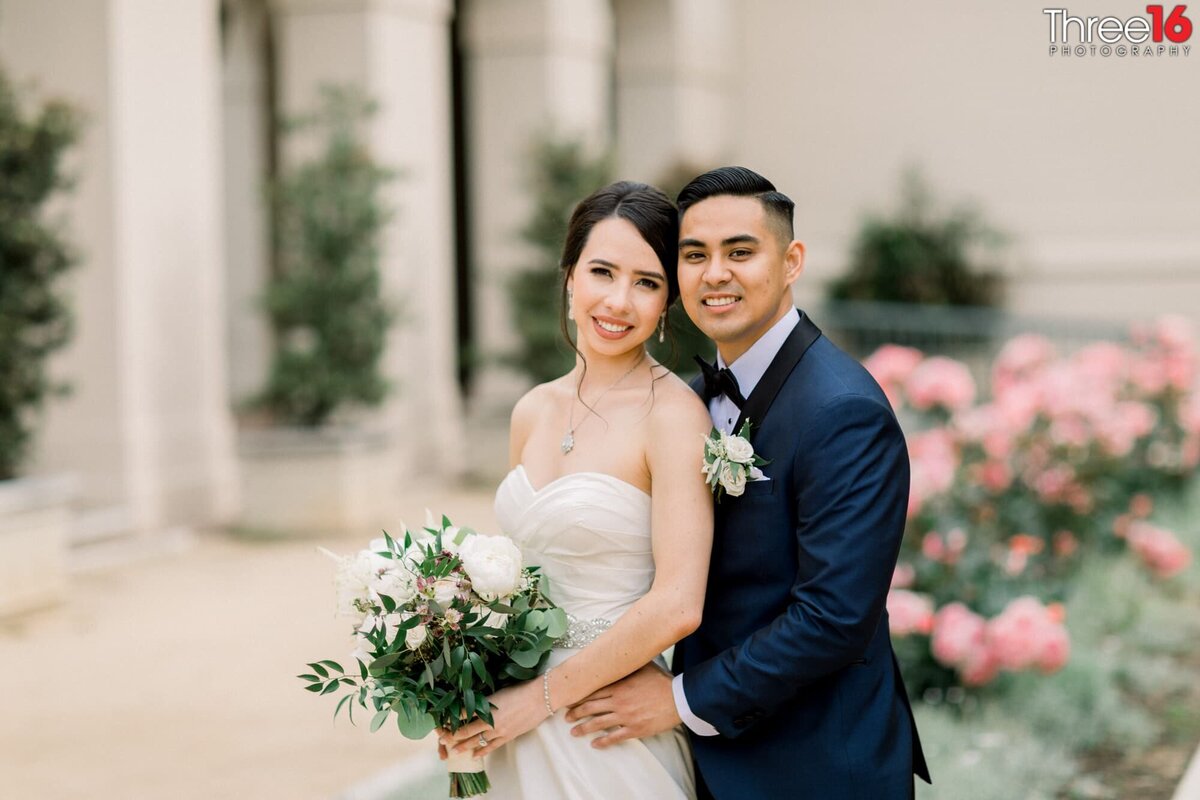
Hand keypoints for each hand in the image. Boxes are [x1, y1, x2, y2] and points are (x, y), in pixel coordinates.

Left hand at [437, 680, 546, 758]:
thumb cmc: (521, 690)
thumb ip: (487, 701)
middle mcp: (490, 719)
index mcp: (487, 705)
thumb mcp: (499, 692)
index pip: (464, 713)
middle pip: (467, 730)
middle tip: (442, 738)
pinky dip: (481, 751)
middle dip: (453, 735)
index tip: (443, 720)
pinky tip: (474, 755)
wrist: (540, 697)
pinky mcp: (508, 736)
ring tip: (453, 750)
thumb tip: (476, 704)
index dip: (452, 718)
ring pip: (476, 740)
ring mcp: (499, 730)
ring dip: (464, 745)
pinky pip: (491, 746)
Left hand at [564, 662, 680, 747]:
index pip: (592, 691)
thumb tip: (618, 653)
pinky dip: (602, 742)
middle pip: (590, 708)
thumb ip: (627, 664)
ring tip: (573, 732)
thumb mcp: (642, 666)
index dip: (578, 696)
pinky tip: (594, 744)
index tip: (568, 699)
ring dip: (583, 728)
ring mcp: (625, 716)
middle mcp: (618, 701)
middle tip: (566, 717)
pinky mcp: (634, 729)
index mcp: (618, 685)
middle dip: (575, 713)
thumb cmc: (661, 681)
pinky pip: (614, 737)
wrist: (678, 698)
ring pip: (598, 723)